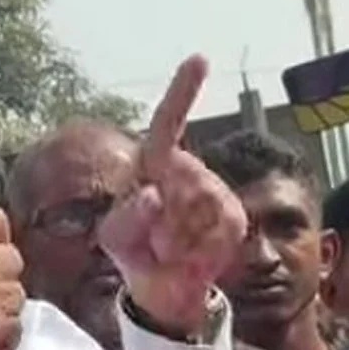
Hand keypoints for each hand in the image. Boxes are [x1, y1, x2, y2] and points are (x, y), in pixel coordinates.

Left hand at [98, 55, 245, 338]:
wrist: (164, 289)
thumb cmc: (134, 250)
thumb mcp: (115, 237)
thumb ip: (127, 217)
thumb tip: (153, 193)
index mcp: (155, 164)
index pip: (169, 122)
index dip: (183, 91)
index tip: (199, 60)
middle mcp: (188, 171)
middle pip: (181, 179)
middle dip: (161, 216)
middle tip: (152, 239)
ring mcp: (214, 193)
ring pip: (198, 207)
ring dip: (177, 237)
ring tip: (168, 248)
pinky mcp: (233, 219)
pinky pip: (216, 230)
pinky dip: (197, 250)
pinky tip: (188, 256)